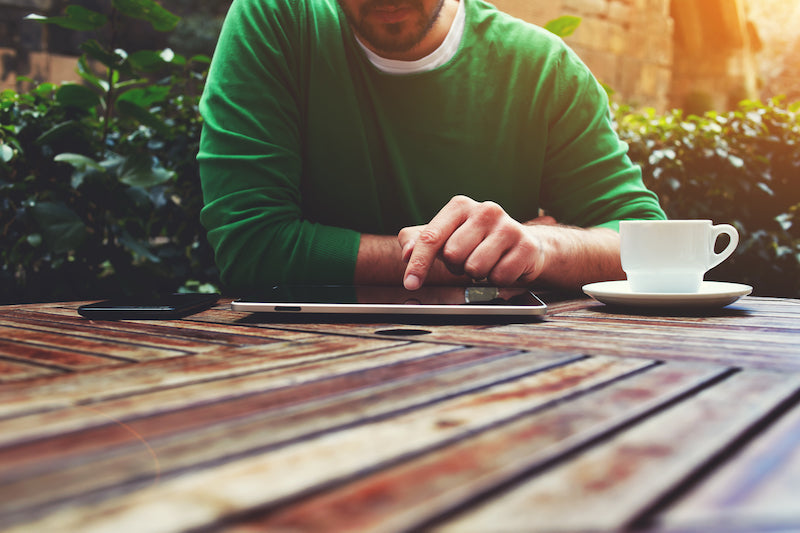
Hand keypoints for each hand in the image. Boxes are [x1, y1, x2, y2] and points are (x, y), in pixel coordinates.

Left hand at [398, 196, 550, 289]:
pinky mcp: (526, 245)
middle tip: (466, 260)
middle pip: (453, 255)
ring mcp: (508, 226)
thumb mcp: (444, 237)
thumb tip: (406, 253)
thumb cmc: (476, 241)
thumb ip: (417, 242)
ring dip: (477, 274)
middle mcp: (485, 210)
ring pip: (475, 268)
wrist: (523, 245)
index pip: (431, 237)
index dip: (418, 263)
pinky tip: (502, 266)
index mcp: (460, 206)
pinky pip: (499, 277)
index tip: (411, 283)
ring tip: (485, 263)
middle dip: (456, 266)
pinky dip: (497, 280)